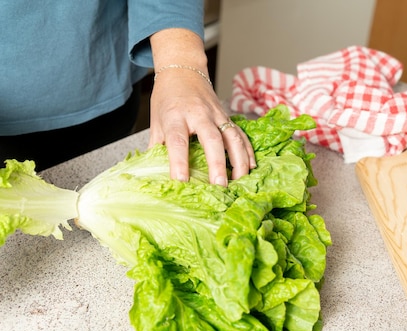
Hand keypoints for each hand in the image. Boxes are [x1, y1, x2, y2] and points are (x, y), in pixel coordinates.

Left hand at [148, 67, 254, 185]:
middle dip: (217, 164)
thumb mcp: (155, 121)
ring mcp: (216, 114)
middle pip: (211, 139)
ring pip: (232, 136)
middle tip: (220, 185)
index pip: (177, 141)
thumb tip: (155, 175)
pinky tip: (251, 166)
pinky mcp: (226, 115)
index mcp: (175, 116)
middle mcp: (198, 114)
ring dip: (239, 159)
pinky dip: (247, 150)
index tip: (181, 181)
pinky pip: (240, 133)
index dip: (179, 163)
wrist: (182, 70)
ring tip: (240, 180)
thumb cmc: (166, 98)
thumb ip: (157, 148)